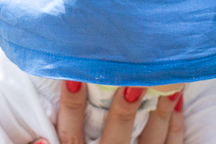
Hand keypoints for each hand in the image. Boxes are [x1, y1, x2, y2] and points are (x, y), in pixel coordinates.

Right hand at [29, 82, 184, 143]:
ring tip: (163, 80)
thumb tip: (39, 142)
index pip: (72, 135)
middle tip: (130, 79)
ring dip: (158, 110)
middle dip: (123, 109)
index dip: (71, 107)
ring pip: (152, 141)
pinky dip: (175, 124)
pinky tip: (176, 100)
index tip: (72, 77)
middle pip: (116, 137)